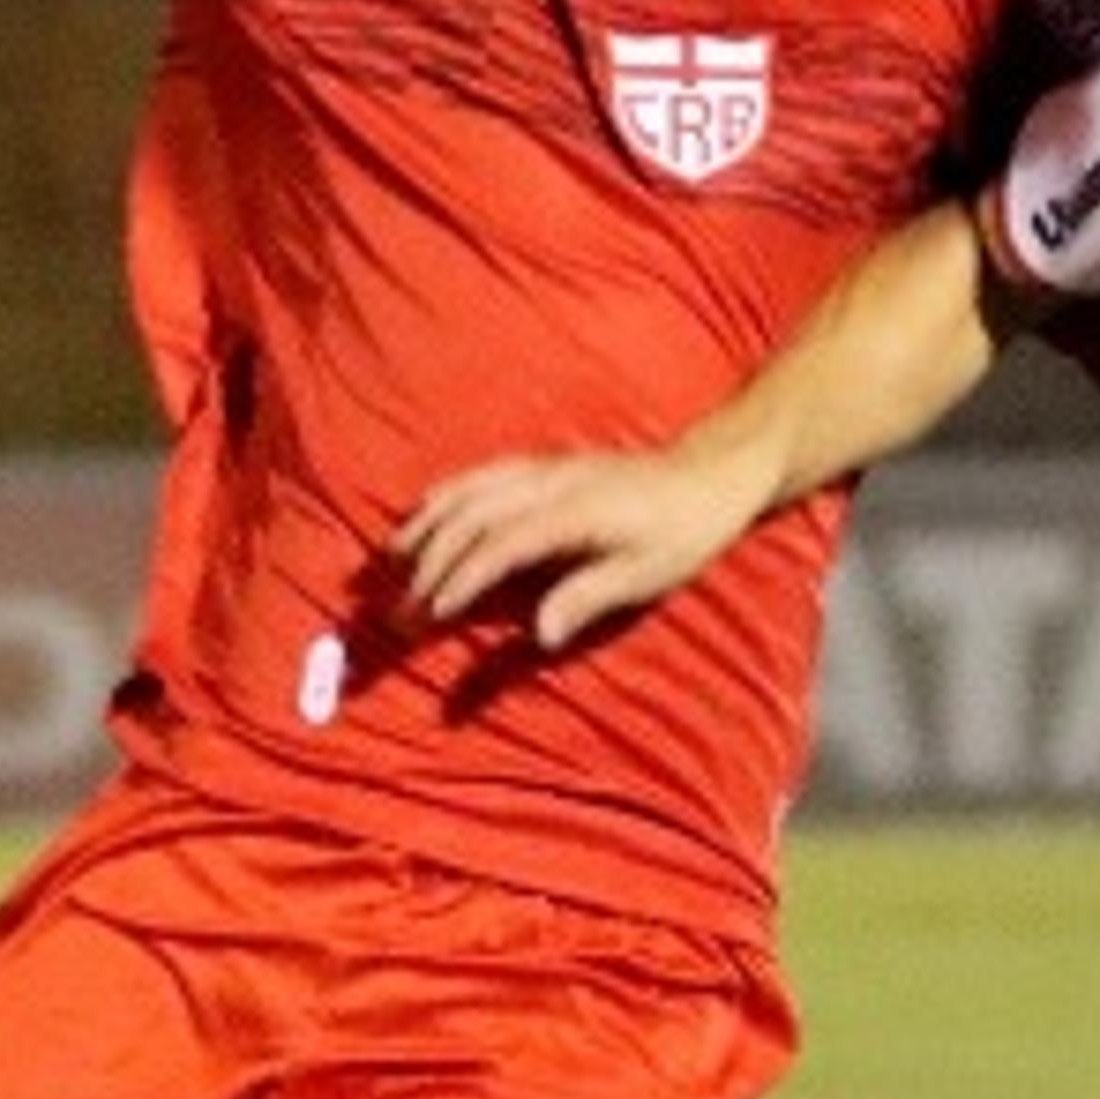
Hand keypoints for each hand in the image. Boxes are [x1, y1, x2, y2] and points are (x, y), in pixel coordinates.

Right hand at [397, 444, 775, 654]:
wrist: (709, 475)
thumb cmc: (683, 533)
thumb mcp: (646, 575)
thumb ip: (587, 597)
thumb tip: (538, 634)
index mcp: (576, 512)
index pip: (501, 543)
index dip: (462, 576)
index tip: (431, 612)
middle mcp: (551, 482)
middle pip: (471, 517)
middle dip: (429, 562)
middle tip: (400, 609)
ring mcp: (544, 468)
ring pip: (467, 491)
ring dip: (426, 527)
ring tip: (391, 564)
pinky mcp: (544, 464)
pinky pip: (480, 475)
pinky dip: (444, 496)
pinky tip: (424, 516)